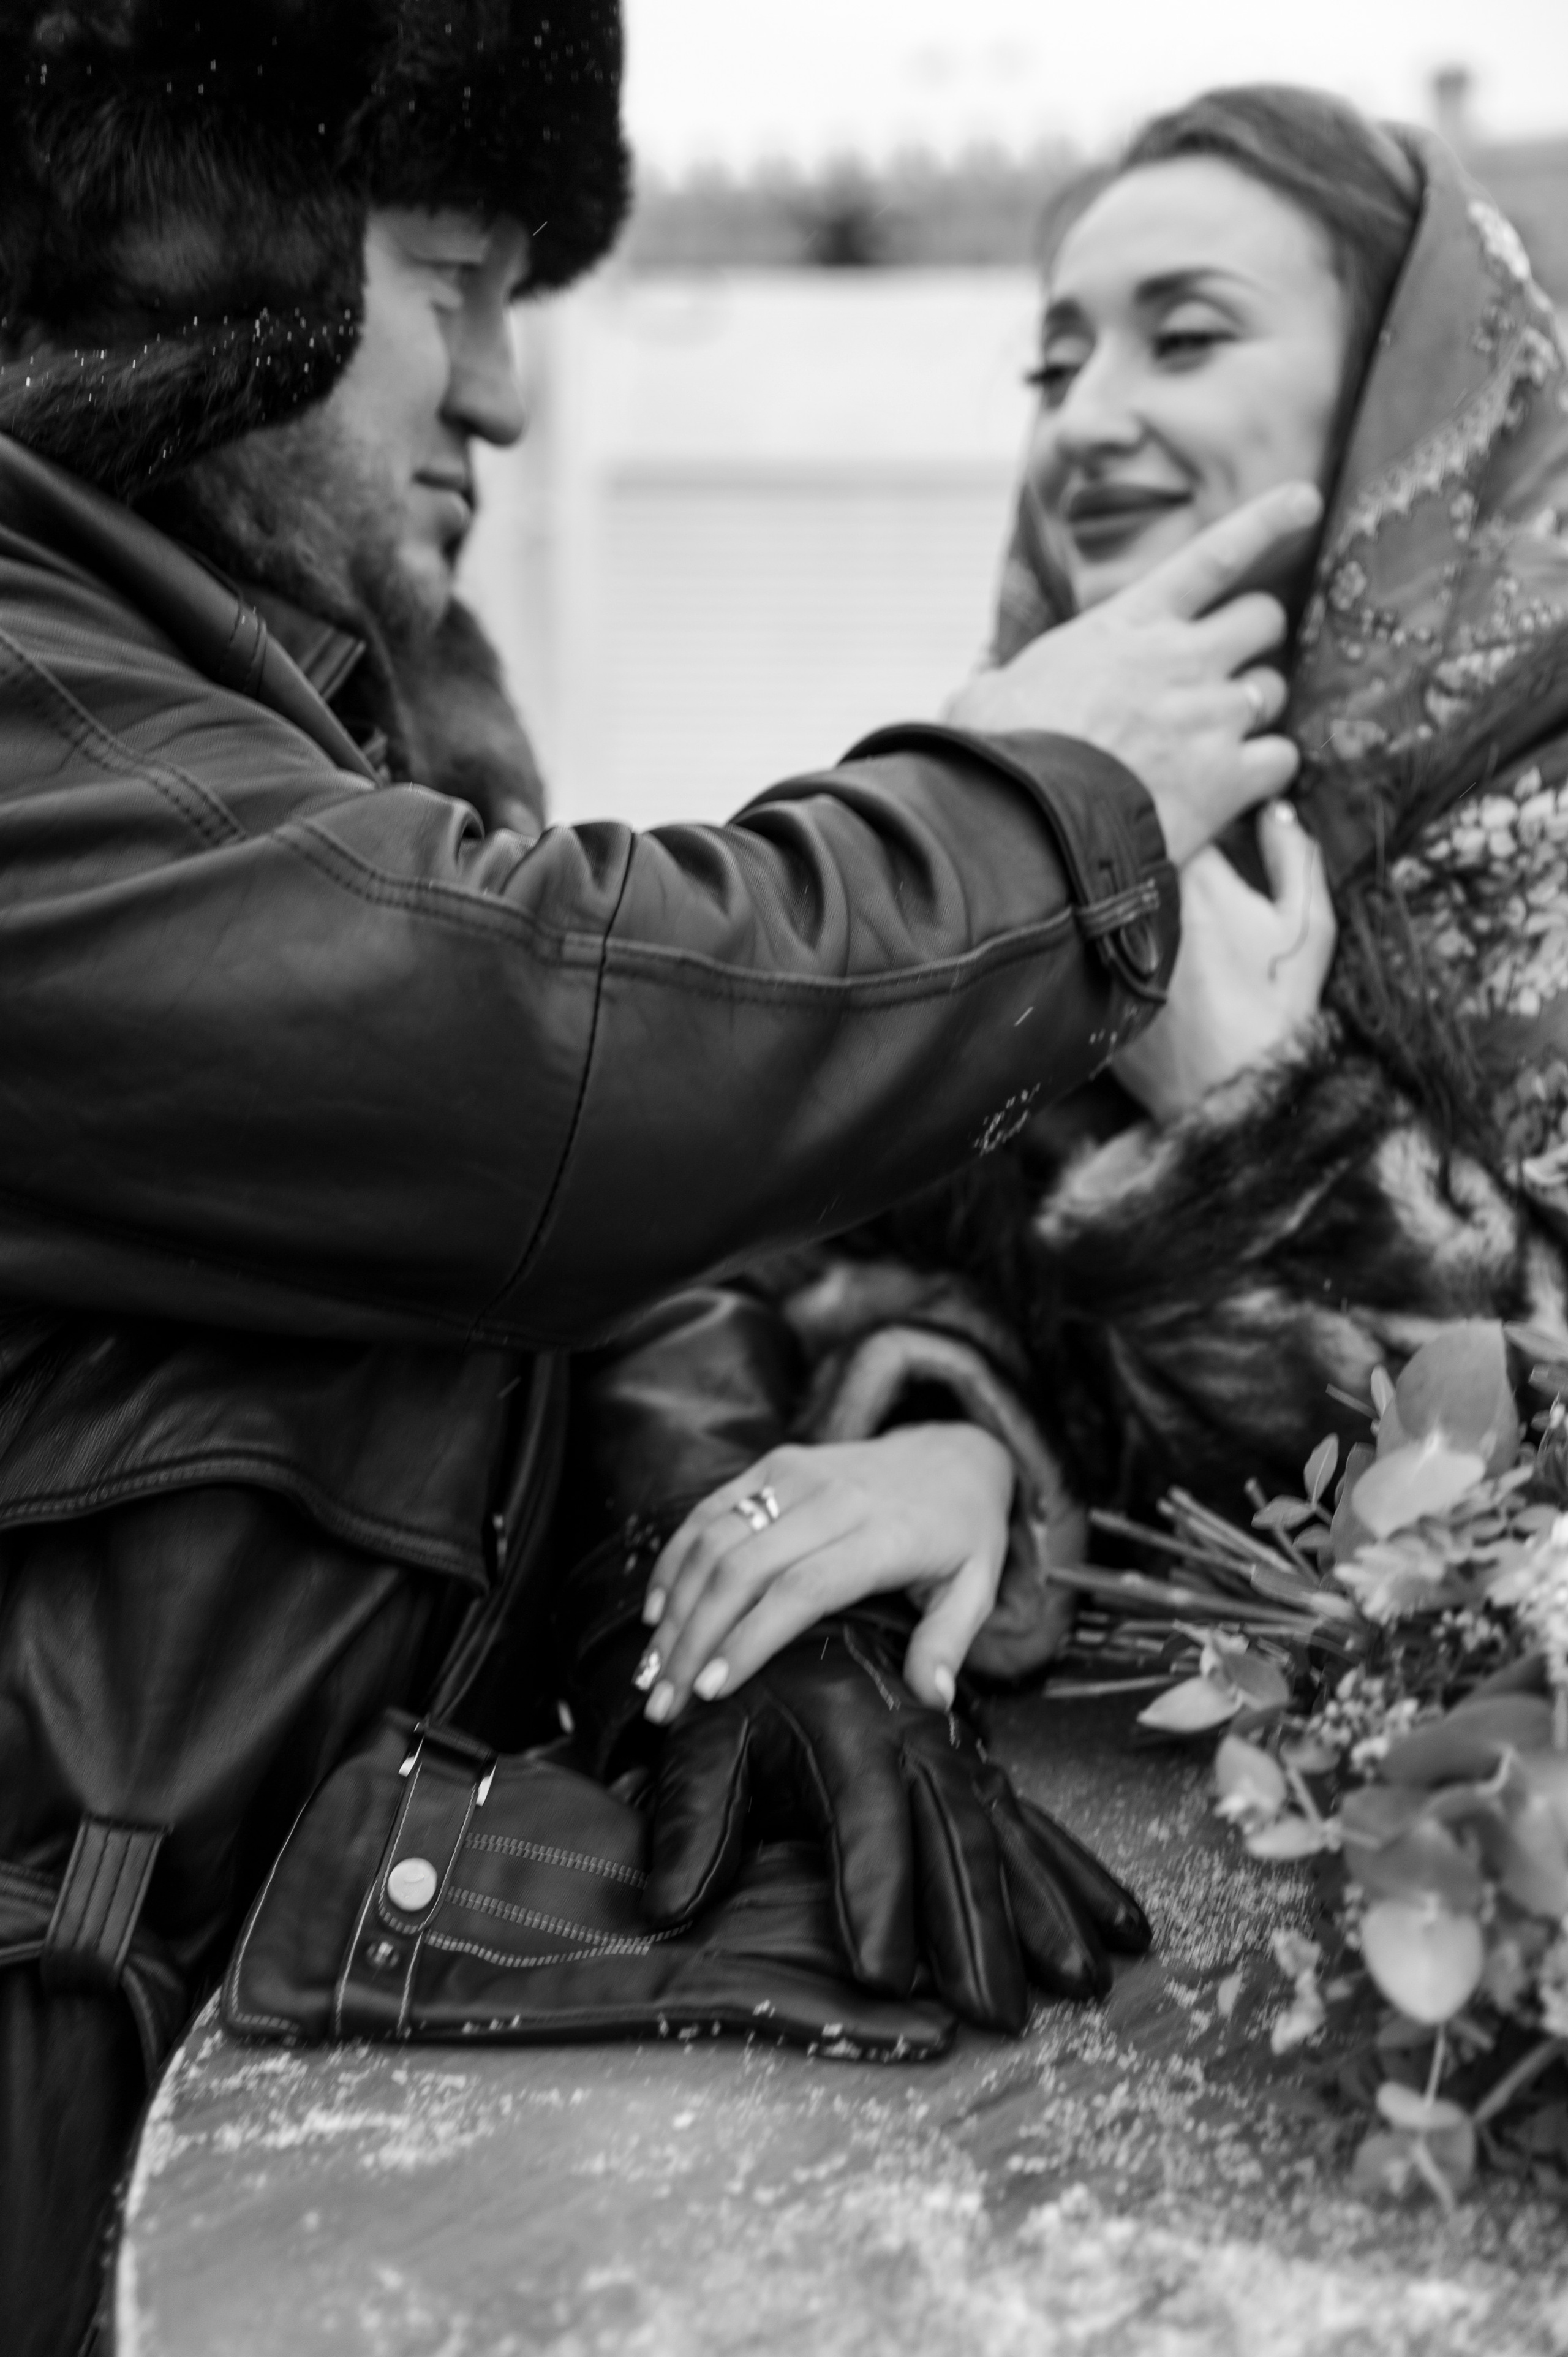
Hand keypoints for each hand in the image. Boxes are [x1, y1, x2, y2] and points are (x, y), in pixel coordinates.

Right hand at [635, 1426, 1014, 1721]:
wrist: (955, 1452)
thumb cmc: (961, 1535)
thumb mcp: (976, 1588)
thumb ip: (949, 1641)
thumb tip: (930, 1698)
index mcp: (883, 1535)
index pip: (803, 1589)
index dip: (750, 1639)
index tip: (711, 1690)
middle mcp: (832, 1499)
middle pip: (743, 1570)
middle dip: (694, 1639)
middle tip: (663, 1702)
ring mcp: (796, 1474)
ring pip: (715, 1541)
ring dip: (673, 1607)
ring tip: (650, 1671)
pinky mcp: (774, 1463)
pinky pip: (709, 1510)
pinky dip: (675, 1560)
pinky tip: (655, 1612)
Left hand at [642, 1617, 1152, 2029]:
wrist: (809, 1611)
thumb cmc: (750, 1691)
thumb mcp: (704, 1743)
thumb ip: (689, 1823)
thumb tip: (663, 1911)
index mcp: (849, 1738)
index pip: (866, 1831)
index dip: (875, 1902)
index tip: (883, 1977)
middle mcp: (916, 1747)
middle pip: (953, 1842)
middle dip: (976, 1932)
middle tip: (997, 2016)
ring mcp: (956, 1758)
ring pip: (1005, 1839)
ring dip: (1043, 1913)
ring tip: (1084, 1986)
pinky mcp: (979, 1771)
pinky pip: (1036, 1825)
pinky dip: (1079, 1876)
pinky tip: (1124, 1928)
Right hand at [946, 480, 1322, 863]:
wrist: (1025, 822)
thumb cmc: (998, 754)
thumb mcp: (991, 693)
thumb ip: (1007, 677)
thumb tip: (984, 685)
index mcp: (1128, 623)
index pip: (1213, 554)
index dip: (1265, 521)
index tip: (1305, 502)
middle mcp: (1183, 658)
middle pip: (1263, 619)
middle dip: (1253, 639)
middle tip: (1226, 668)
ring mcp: (1212, 716)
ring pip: (1274, 688)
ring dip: (1254, 708)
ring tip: (1216, 738)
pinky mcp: (1227, 779)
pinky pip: (1281, 758)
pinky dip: (1265, 769)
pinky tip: (1237, 786)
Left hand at [1112, 801, 1336, 1123]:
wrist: (1233, 1094)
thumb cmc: (1277, 1008)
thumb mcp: (1306, 927)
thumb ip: (1295, 856)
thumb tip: (1278, 810)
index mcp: (1195, 875)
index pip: (1181, 810)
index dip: (1194, 811)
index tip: (1208, 822)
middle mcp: (1141, 900)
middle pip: (1137, 850)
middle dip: (1158, 849)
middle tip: (1184, 871)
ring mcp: (1108, 939)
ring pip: (1111, 895)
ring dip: (1130, 896)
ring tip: (1165, 924)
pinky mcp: (1088, 980)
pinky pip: (1093, 943)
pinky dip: (1108, 941)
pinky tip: (1134, 960)